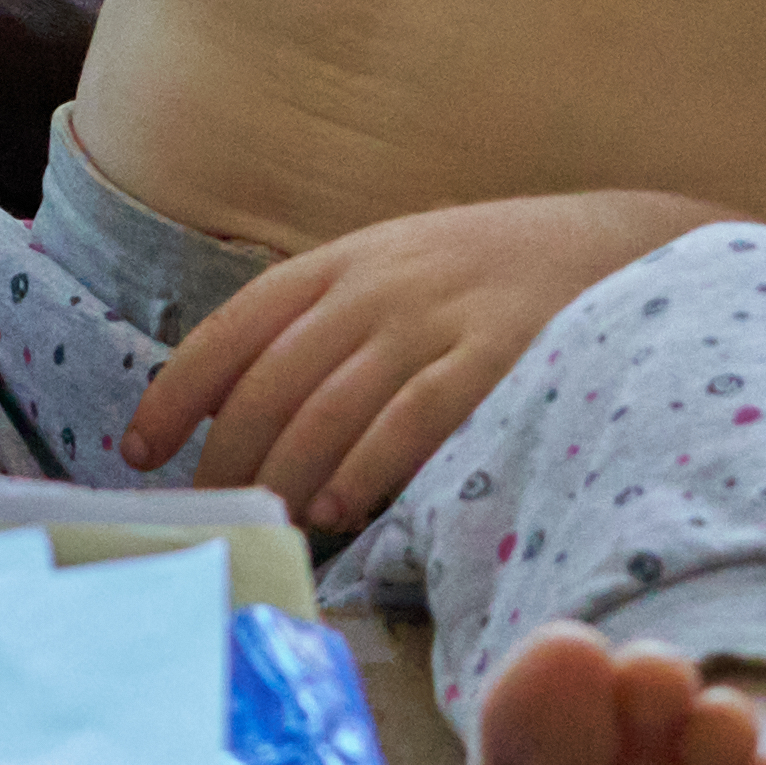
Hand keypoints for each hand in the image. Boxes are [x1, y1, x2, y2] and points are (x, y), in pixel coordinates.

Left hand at [128, 188, 720, 526]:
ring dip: (286, 471)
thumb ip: (334, 318)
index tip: (141, 449)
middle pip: (274, 380)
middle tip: (212, 510)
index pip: (236, 328)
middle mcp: (380, 285)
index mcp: (346, 261)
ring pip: (331, 406)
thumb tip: (250, 400)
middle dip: (229, 453)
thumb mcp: (404, 266)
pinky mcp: (498, 358)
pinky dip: (366, 464)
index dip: (180, 390)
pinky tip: (338, 505)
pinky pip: (413, 417)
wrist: (624, 242)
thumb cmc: (498, 272)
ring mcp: (439, 319)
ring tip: (265, 522)